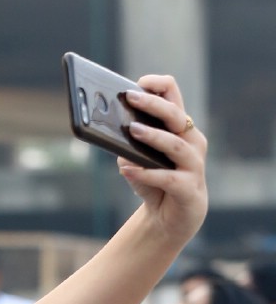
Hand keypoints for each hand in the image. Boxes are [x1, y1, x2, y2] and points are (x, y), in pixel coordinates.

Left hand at [118, 73, 206, 247]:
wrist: (170, 220)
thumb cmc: (153, 182)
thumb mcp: (135, 159)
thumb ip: (126, 144)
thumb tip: (109, 131)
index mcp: (179, 128)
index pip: (174, 96)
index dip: (158, 85)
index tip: (139, 83)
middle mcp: (192, 142)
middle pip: (176, 115)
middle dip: (153, 104)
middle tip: (129, 97)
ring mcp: (194, 165)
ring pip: (176, 145)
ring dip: (153, 136)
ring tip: (132, 130)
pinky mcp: (189, 189)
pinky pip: (168, 178)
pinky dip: (146, 174)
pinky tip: (127, 170)